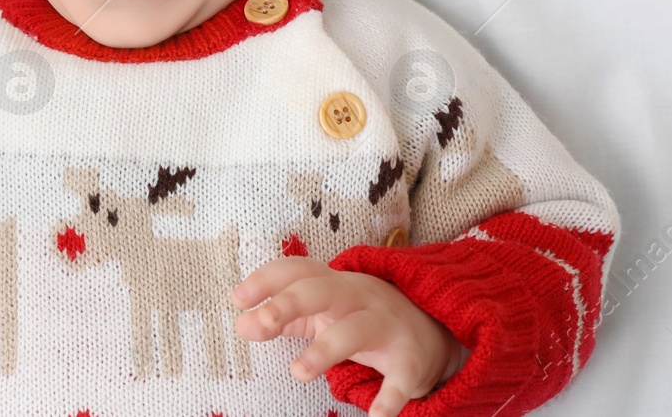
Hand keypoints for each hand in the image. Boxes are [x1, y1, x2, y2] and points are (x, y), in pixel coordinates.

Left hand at [232, 257, 467, 416]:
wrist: (434, 330)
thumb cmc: (363, 319)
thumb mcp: (325, 312)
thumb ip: (284, 318)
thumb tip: (242, 323)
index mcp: (335, 284)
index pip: (298, 270)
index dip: (267, 280)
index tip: (238, 299)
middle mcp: (359, 298)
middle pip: (321, 290)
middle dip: (289, 303)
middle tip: (262, 324)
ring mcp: (386, 326)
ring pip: (354, 330)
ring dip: (325, 349)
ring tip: (298, 373)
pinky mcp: (410, 360)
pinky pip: (400, 376)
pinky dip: (390, 396)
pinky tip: (377, 416)